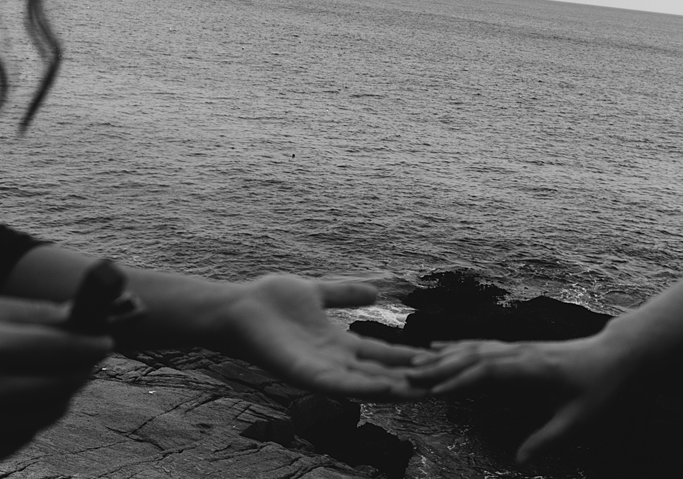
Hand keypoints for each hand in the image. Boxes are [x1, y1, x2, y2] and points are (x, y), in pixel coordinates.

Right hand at [0, 293, 111, 473]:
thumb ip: (28, 314)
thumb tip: (84, 315)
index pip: (61, 345)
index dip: (92, 342)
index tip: (107, 339)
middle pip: (63, 382)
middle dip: (83, 367)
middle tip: (90, 357)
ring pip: (50, 412)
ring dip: (62, 393)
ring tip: (54, 376)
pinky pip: (26, 436)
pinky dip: (33, 418)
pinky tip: (17, 403)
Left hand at [212, 274, 424, 399]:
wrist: (237, 308)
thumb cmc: (269, 301)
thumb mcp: (319, 292)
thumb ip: (346, 292)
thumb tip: (376, 290)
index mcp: (337, 344)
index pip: (381, 355)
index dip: (408, 358)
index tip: (439, 360)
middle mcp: (333, 362)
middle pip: (378, 374)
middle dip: (409, 380)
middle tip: (446, 385)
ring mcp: (319, 371)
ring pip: (363, 385)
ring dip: (394, 390)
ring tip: (425, 392)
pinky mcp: (303, 374)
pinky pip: (338, 385)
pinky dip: (364, 389)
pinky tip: (388, 389)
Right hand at [409, 334, 635, 461]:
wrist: (616, 355)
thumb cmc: (601, 388)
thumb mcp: (580, 419)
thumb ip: (549, 439)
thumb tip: (520, 461)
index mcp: (533, 368)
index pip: (489, 370)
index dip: (460, 379)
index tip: (433, 391)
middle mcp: (520, 353)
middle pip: (473, 355)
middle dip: (439, 365)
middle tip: (406, 376)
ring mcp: (517, 347)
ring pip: (473, 347)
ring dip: (442, 355)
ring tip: (412, 363)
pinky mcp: (517, 348)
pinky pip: (482, 345)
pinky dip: (457, 346)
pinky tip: (439, 348)